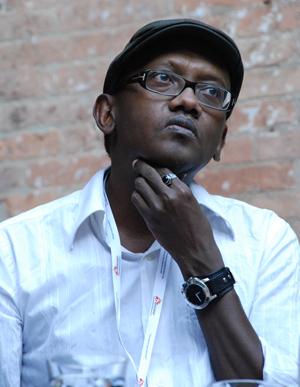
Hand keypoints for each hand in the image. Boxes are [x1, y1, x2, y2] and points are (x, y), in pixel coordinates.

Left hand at [131, 159, 223, 277]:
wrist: (195, 250)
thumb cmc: (198, 228)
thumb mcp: (194, 203)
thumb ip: (181, 189)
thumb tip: (170, 178)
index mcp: (183, 191)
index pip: (163, 169)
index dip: (154, 165)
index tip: (149, 163)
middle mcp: (169, 196)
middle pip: (148, 173)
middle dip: (141, 166)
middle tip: (137, 163)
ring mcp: (158, 207)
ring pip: (139, 184)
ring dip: (139, 183)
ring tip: (141, 184)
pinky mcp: (149, 218)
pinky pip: (136, 199)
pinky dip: (137, 196)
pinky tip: (141, 198)